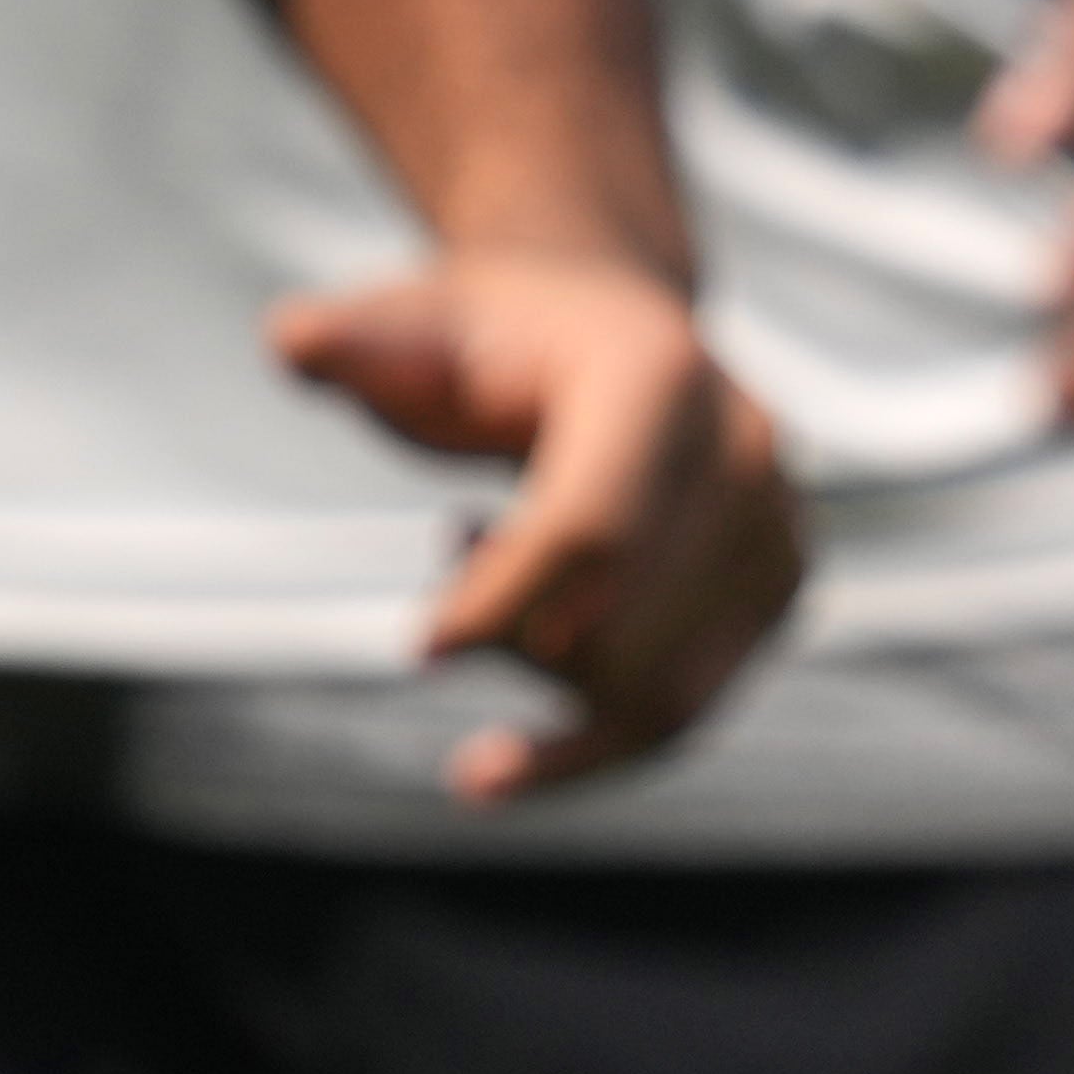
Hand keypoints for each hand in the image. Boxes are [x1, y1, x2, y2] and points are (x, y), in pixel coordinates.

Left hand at [265, 252, 808, 797]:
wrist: (606, 334)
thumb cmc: (494, 339)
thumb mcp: (414, 327)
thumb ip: (353, 342)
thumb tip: (294, 339)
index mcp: (664, 378)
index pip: (592, 528)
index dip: (500, 603)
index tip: (419, 651)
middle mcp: (748, 449)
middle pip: (616, 627)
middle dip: (510, 632)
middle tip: (457, 543)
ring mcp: (778, 522)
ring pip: (655, 692)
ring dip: (546, 676)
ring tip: (501, 585)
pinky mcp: (778, 588)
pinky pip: (684, 716)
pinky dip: (585, 745)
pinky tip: (511, 746)